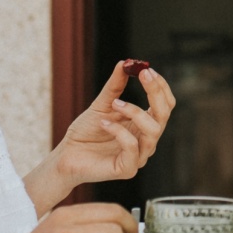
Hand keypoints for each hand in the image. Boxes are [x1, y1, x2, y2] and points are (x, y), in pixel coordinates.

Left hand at [53, 63, 175, 187]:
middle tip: (143, 75)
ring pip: (153, 130)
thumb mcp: (102, 104)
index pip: (165, 104)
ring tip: (115, 103)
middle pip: (164, 115)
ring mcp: (140, 156)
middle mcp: (147, 140)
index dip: (160, 87)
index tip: (147, 69)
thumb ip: (115, 87)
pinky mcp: (128, 169)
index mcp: (144, 124)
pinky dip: (119, 131)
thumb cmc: (86, 132)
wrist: (67, 155)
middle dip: (155, 92)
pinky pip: (132, 147)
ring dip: (135, 111)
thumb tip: (124, 63)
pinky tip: (103, 123)